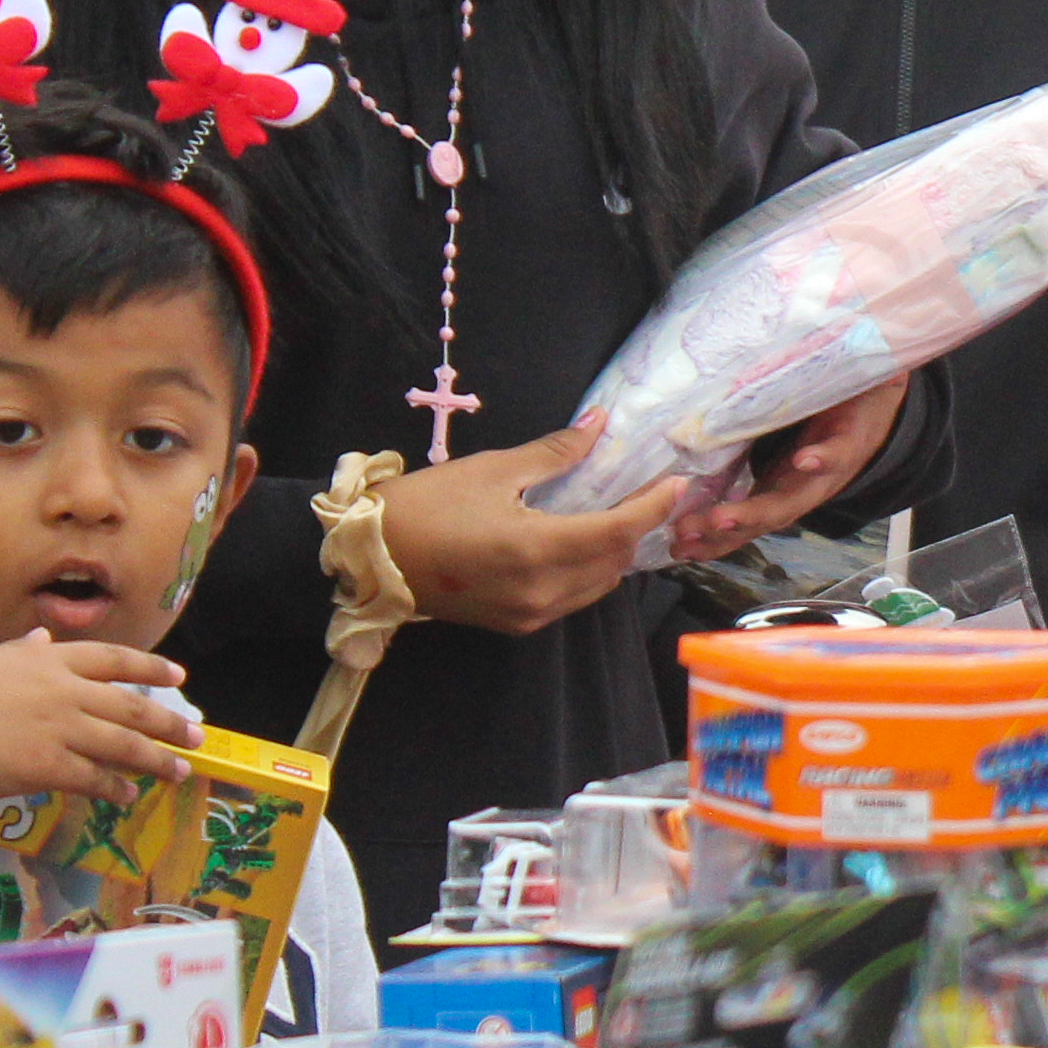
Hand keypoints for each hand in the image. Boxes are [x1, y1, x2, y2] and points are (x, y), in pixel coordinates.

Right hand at [0, 635, 197, 881]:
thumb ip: (22, 651)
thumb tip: (42, 636)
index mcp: (47, 660)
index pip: (113, 659)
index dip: (150, 669)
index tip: (177, 677)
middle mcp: (61, 690)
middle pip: (130, 704)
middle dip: (168, 721)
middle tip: (197, 734)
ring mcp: (57, 728)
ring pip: (123, 743)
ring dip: (156, 759)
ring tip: (178, 771)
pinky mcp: (48, 767)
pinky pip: (94, 778)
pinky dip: (115, 787)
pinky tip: (128, 795)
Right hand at [380, 416, 687, 633]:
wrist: (372, 558)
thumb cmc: (428, 505)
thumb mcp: (493, 469)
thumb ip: (555, 452)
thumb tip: (598, 422)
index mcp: (538, 550)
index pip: (619, 532)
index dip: (653, 507)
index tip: (676, 483)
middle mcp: (542, 592)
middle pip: (616, 562)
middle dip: (637, 527)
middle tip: (646, 490)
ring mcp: (530, 615)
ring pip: (598, 584)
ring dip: (614, 552)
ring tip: (614, 513)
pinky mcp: (517, 624)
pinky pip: (572, 598)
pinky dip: (587, 571)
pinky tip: (579, 541)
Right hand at [674, 375, 911, 563]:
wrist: (874, 398)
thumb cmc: (816, 419)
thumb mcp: (769, 437)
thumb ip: (736, 447)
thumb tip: (684, 447)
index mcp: (778, 489)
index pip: (740, 522)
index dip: (710, 539)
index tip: (674, 549)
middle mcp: (799, 490)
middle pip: (758, 520)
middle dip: (722, 534)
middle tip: (684, 538)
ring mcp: (825, 472)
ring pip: (790, 500)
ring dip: (758, 512)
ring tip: (724, 518)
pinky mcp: (849, 444)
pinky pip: (834, 456)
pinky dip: (819, 461)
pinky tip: (804, 461)